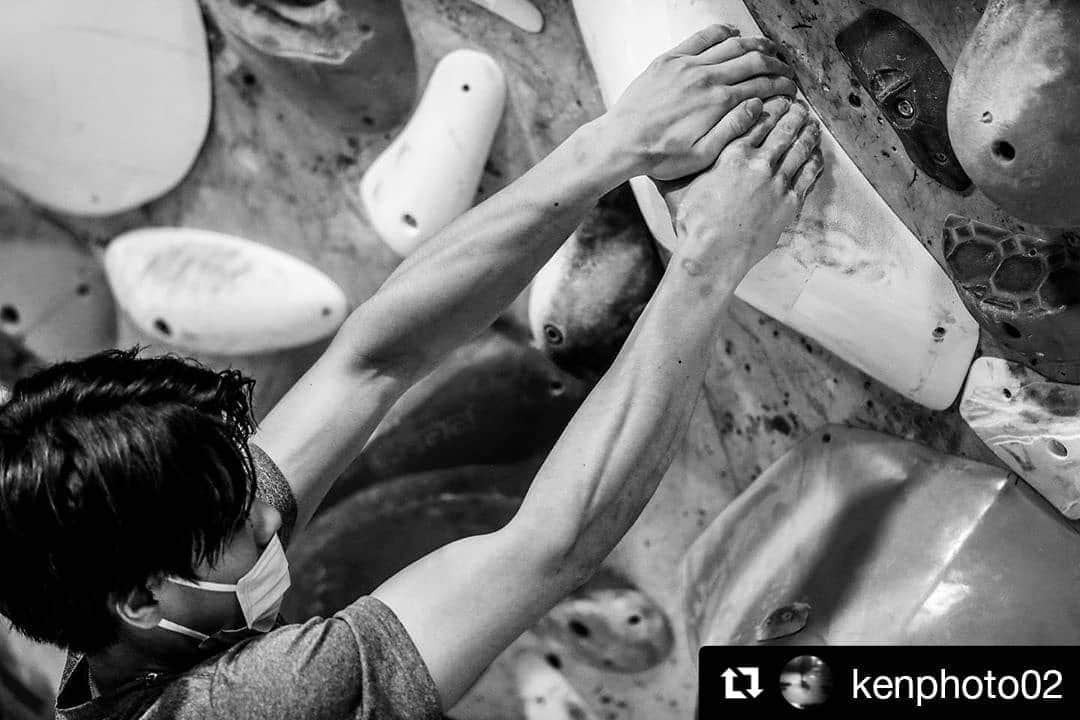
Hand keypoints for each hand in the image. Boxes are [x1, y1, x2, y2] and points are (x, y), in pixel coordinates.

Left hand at [600, 24, 797, 181]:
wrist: (622, 142)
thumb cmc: (660, 155)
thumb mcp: (703, 155)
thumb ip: (733, 129)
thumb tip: (758, 107)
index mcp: (718, 103)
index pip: (761, 86)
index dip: (781, 86)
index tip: (790, 89)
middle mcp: (706, 78)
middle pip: (752, 62)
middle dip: (776, 65)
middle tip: (786, 70)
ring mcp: (687, 65)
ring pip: (732, 45)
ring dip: (756, 45)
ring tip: (769, 50)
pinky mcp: (669, 60)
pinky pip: (702, 37)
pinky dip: (722, 32)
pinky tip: (734, 33)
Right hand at [661, 96, 824, 274]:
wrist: (713, 254)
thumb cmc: (694, 224)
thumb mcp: (681, 187)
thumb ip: (685, 167)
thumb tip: (668, 157)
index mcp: (732, 154)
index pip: (757, 121)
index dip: (770, 108)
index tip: (776, 100)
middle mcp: (758, 163)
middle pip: (783, 130)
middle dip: (793, 114)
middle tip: (799, 106)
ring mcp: (777, 182)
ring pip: (799, 149)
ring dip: (808, 133)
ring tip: (812, 124)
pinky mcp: (789, 202)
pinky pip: (808, 175)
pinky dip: (814, 160)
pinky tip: (817, 153)